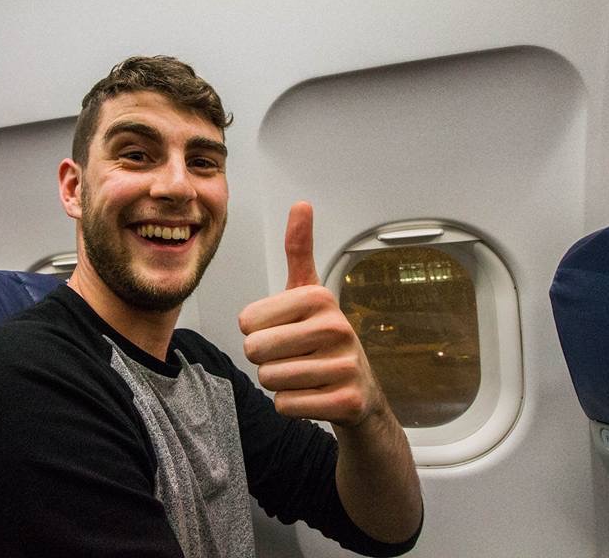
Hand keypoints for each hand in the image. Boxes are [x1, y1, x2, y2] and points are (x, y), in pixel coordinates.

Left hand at [238, 202, 380, 426]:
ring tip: (306, 375)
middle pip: (255, 350)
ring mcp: (345, 366)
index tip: (284, 331)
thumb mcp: (309, 293)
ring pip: (269, 379)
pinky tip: (315, 396)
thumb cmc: (325, 341)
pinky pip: (285, 405)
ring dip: (279, 382)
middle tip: (293, 356)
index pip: (247, 321)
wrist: (361, 395)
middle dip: (265, 359)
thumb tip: (301, 203)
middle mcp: (336, 327)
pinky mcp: (347, 401)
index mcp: (318, 297)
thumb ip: (299, 250)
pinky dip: (292, 405)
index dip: (256, 331)